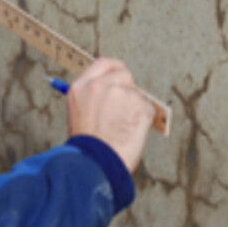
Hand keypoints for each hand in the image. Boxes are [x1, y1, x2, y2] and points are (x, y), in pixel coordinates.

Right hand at [66, 58, 154, 172]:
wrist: (96, 163)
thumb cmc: (87, 145)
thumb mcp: (79, 112)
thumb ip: (93, 97)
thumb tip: (112, 91)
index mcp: (82, 87)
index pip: (103, 64)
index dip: (115, 68)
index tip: (120, 73)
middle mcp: (100, 86)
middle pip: (124, 74)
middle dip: (128, 88)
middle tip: (124, 108)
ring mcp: (121, 94)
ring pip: (137, 94)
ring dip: (135, 107)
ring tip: (123, 128)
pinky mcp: (139, 105)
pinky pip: (148, 108)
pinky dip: (144, 119)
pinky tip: (131, 132)